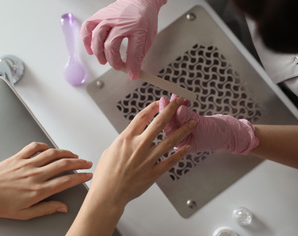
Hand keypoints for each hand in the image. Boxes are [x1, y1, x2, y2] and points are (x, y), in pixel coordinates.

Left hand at [0, 142, 92, 219]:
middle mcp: (35, 174)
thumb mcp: (24, 214)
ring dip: (66, 152)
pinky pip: (34, 147)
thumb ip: (46, 209)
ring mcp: (27, 163)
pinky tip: (49, 148)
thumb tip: (62, 208)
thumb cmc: (0, 204)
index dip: (80, 177)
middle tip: (87, 163)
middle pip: (63, 164)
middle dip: (79, 162)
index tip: (87, 175)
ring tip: (73, 154)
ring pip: (52, 153)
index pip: (66, 181)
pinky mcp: (19, 157)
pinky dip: (44, 145)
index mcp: (38, 190)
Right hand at [67, 98, 194, 235]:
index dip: (152, 108)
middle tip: (179, 102)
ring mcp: (148, 159)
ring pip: (169, 141)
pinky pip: (170, 161)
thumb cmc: (106, 175)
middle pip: (159, 123)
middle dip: (171, 110)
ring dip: (182, 131)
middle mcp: (139, 146)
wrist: (109, 193)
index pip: (142, 117)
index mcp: (126, 138)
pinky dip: (180, 153)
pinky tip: (186, 147)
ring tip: (191, 124)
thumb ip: (123, 142)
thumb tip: (129, 137)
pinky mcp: (154, 172)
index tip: (158, 103)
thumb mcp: (110, 150)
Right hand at [81, 0, 168, 79]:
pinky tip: (90, 49)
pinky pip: (87, 28)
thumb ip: (140, 53)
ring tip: (103, 60)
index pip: (134, 51)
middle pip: (111, 45)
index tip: (132, 74)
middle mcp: (121, 22)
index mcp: (138, 27)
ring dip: (99, 53)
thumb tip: (133, 71)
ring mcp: (108, 17)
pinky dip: (86, 40)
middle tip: (118, 66)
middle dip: (113, 61)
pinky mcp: (100, 15)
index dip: (132, 66)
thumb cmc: (144, 18)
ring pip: (97, 37)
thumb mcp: (149, 36)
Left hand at [159, 95, 258, 154]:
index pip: (168, 128)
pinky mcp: (185, 122)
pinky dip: (181, 105)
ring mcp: (181, 130)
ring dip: (175, 105)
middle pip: (169, 121)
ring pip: (174, 116)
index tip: (164, 101)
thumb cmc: (216, 135)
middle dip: (169, 108)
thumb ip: (189, 118)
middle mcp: (178, 137)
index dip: (165, 114)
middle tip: (167, 97)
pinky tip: (183, 100)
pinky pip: (180, 113)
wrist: (227, 133)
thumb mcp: (202, 126)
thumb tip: (178, 110)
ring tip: (177, 95)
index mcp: (179, 143)